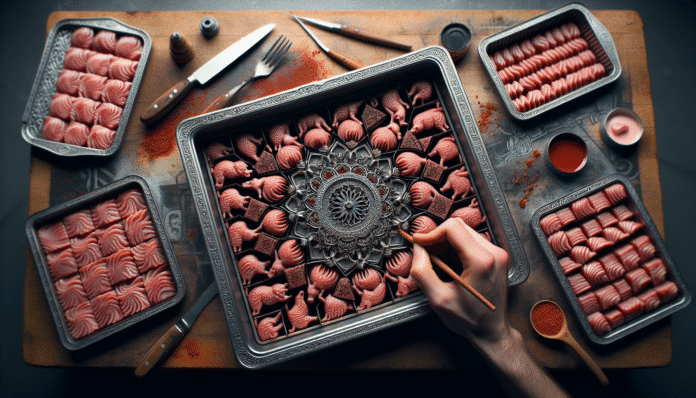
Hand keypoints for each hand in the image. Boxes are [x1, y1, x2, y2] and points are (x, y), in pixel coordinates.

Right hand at [410, 218, 510, 344]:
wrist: (492, 332)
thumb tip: (417, 250)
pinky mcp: (497, 257)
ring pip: (465, 232)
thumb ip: (423, 272)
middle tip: (425, 252)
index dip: (431, 233)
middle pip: (459, 227)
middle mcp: (494, 253)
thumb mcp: (438, 300)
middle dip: (437, 237)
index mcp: (481, 261)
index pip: (453, 228)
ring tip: (436, 260)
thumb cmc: (469, 320)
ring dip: (446, 242)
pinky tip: (448, 263)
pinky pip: (472, 241)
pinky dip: (456, 247)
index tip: (418, 243)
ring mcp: (498, 254)